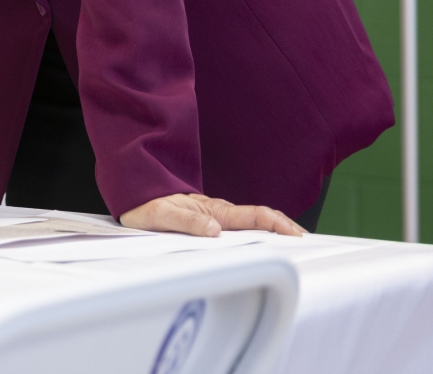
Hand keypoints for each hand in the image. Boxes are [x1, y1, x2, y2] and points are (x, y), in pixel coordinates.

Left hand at [120, 193, 305, 236]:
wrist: (134, 195)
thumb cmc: (145, 205)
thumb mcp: (161, 214)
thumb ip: (186, 222)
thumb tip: (214, 230)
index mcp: (213, 210)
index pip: (255, 215)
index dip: (278, 224)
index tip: (297, 236)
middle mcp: (219, 213)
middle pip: (262, 219)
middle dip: (287, 229)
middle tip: (310, 246)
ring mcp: (216, 217)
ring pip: (253, 224)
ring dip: (276, 233)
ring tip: (296, 248)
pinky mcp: (211, 222)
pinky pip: (241, 228)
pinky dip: (260, 235)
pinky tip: (266, 246)